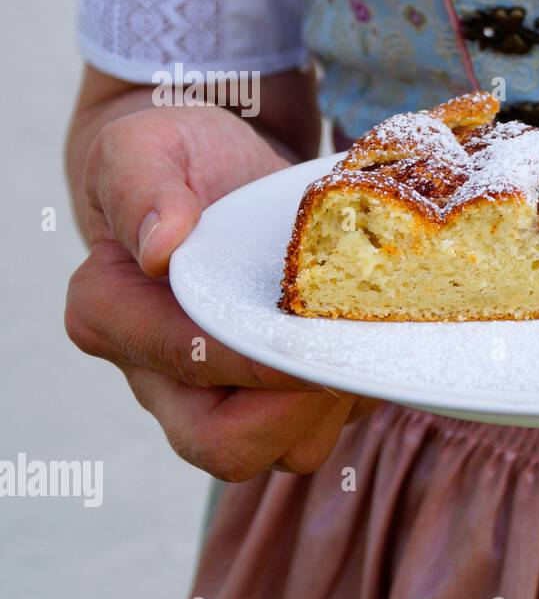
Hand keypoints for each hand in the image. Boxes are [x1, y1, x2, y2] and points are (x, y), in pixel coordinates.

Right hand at [65, 105, 369, 480]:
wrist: (220, 175)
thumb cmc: (177, 159)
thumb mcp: (145, 146)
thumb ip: (143, 187)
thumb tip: (160, 248)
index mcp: (111, 314)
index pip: (186, 362)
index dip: (254, 361)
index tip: (309, 334)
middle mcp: (159, 374)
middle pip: (224, 449)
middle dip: (295, 414)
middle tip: (344, 358)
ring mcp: (219, 396)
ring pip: (284, 452)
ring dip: (333, 408)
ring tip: (359, 342)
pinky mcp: (272, 399)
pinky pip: (321, 429)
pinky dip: (355, 396)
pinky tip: (366, 338)